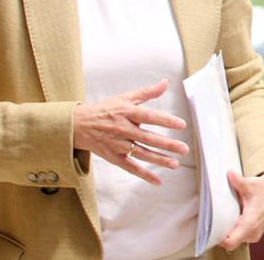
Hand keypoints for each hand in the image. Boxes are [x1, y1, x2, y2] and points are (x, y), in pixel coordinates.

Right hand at [72, 79, 188, 185]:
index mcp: (127, 113)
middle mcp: (123, 129)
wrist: (79, 125)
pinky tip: (158, 180)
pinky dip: (144, 174)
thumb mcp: (125, 98)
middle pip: (147, 138)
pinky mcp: (114, 157)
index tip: (181, 124)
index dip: (165, 120)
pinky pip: (130, 167)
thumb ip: (147, 92)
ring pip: (141, 154)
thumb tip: (165, 83)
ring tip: (175, 164)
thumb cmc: (105, 110)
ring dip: (159, 160)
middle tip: (184, 149)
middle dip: (167, 144)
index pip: (149, 116)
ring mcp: (118, 145)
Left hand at [219, 170, 263, 250]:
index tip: (212, 227)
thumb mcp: (250, 183)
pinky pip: (239, 238)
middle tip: (216, 218)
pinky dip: (234, 231)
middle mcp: (253, 232)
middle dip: (221, 232)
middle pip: (229, 242)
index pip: (230, 242)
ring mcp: (254, 235)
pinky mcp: (254, 234)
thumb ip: (238, 180)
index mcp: (250, 223)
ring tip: (226, 217)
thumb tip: (228, 173)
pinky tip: (233, 219)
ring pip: (234, 240)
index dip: (219, 238)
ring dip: (228, 231)